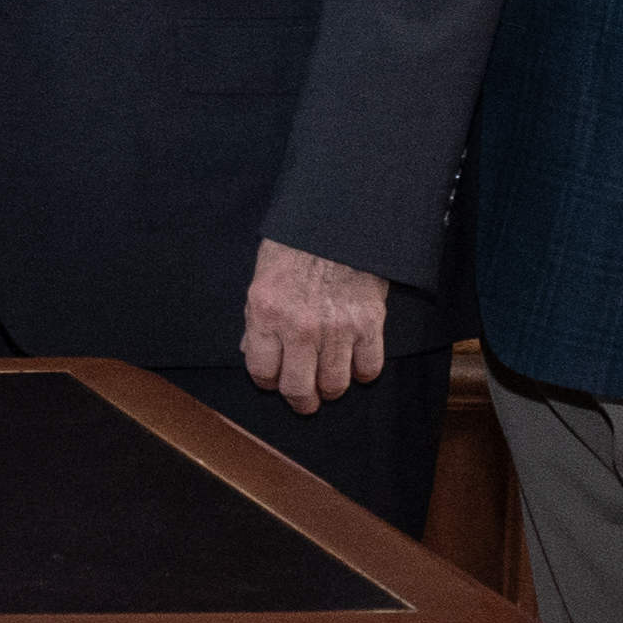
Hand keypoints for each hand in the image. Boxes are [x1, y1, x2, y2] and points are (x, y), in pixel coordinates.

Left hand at [239, 239, 390, 412]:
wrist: (340, 222)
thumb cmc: (296, 247)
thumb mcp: (262, 279)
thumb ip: (257, 320)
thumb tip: (253, 351)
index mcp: (266, 313)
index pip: (261, 372)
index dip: (267, 382)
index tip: (274, 380)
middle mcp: (299, 327)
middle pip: (298, 389)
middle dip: (301, 401)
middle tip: (305, 400)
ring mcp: (336, 328)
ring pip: (334, 385)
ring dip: (331, 389)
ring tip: (329, 383)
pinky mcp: (369, 323)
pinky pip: (368, 368)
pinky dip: (363, 372)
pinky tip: (356, 364)